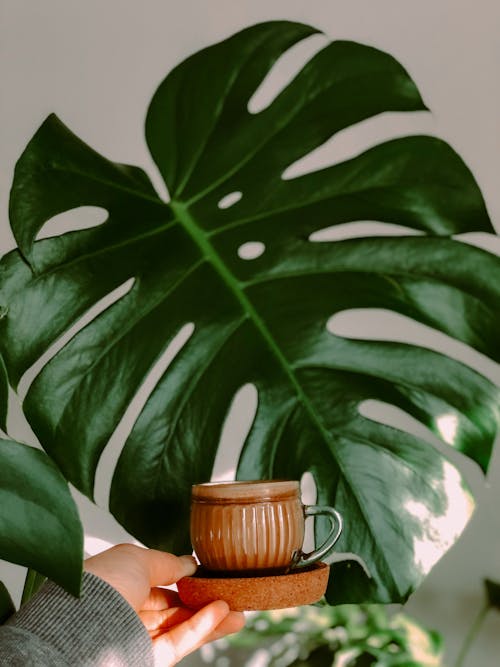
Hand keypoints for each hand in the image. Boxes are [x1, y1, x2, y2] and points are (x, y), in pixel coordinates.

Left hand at [84, 543, 244, 665]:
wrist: (83, 628)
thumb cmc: (101, 587)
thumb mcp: (136, 558)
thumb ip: (166, 562)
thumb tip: (189, 563)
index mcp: (117, 585)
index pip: (156, 584)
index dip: (184, 579)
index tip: (209, 574)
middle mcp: (125, 613)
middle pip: (173, 608)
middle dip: (204, 600)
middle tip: (231, 593)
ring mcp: (136, 638)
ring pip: (181, 627)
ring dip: (211, 616)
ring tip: (238, 609)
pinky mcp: (146, 659)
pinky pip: (179, 643)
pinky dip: (202, 628)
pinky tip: (222, 613)